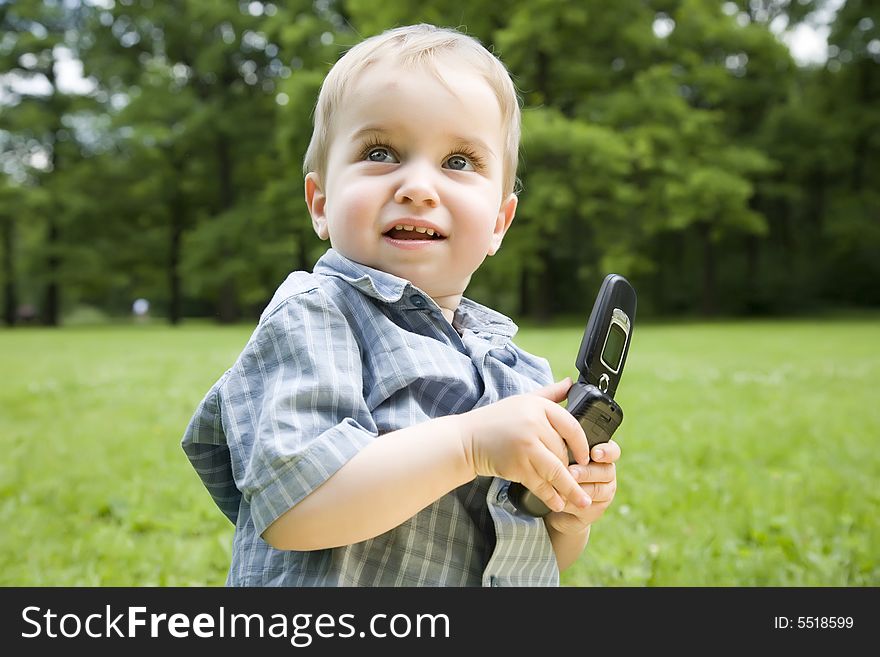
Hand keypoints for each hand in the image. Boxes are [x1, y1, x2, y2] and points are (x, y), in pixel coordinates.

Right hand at [457, 378, 591, 513]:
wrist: (466, 439)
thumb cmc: (495, 420)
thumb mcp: (524, 400)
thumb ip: (550, 393)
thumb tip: (572, 383)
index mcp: (538, 406)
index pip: (572, 426)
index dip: (582, 445)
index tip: (586, 457)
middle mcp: (533, 424)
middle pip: (563, 451)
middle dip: (570, 467)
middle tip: (575, 478)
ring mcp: (526, 445)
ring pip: (556, 470)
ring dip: (570, 489)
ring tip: (583, 502)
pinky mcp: (517, 465)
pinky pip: (540, 483)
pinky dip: (550, 495)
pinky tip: (558, 503)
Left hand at [544, 440, 619, 534]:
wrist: (557, 502)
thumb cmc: (559, 471)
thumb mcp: (563, 457)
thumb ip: (567, 450)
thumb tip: (560, 443)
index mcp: (602, 456)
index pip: (613, 451)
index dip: (606, 452)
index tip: (594, 454)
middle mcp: (607, 473)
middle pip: (606, 471)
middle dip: (586, 472)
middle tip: (571, 472)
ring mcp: (605, 492)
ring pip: (598, 490)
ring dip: (581, 488)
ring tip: (566, 485)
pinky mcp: (597, 510)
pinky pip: (588, 505)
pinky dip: (573, 502)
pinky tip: (560, 500)